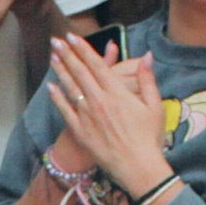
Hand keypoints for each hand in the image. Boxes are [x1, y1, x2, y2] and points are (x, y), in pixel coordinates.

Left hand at [47, 36, 170, 196]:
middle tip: (56, 40)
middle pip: (79, 72)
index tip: (72, 37)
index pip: (96, 64)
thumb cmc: (149, 138)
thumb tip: (146, 56)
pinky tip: (50, 86)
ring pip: (70, 88)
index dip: (83, 49)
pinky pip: (64, 110)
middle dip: (67, 54)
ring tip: (52, 56)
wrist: (137, 167)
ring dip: (60, 70)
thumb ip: (147, 80)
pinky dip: (56, 97)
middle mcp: (99, 101)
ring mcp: (87, 116)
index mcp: (117, 92)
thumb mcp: (155, 106)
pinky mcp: (80, 131)